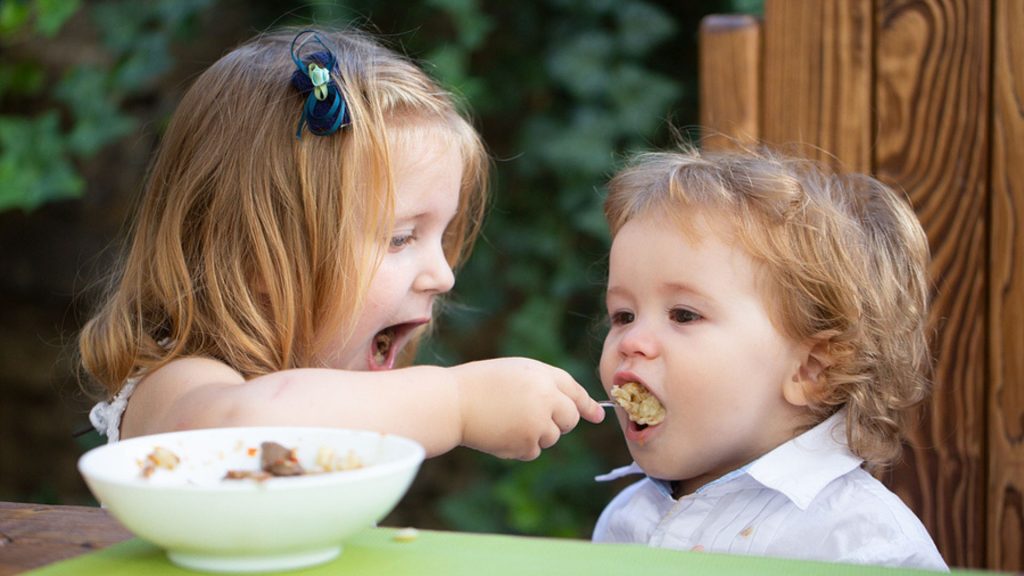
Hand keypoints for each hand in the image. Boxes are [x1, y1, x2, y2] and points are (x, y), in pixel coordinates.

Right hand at [452, 357, 603, 459]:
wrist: (453, 403)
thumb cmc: (481, 384)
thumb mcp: (517, 372)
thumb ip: (546, 385)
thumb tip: (577, 410)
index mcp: (543, 376)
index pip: (575, 391)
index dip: (587, 405)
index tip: (598, 416)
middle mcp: (546, 399)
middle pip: (570, 419)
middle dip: (559, 421)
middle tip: (533, 416)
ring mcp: (538, 423)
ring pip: (552, 437)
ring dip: (536, 434)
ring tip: (507, 420)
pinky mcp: (526, 444)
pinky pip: (534, 451)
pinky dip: (520, 447)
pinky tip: (500, 433)